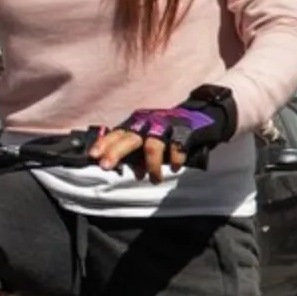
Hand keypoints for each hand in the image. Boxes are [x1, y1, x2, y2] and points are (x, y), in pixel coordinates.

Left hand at [100, 93, 231, 180]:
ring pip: (152, 146)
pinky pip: (176, 147)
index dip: (105, 144)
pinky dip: (175, 160)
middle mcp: (150, 122)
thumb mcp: (152, 141)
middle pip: (129, 138)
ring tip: (154, 179)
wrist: (203, 116)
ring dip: (152, 167)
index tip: (93, 156)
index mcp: (139, 123)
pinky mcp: (185, 131)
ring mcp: (167, 126)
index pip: (118, 133)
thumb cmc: (172, 131)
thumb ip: (140, 155)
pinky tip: (174, 168)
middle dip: (116, 152)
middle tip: (106, 166)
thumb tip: (134, 172)